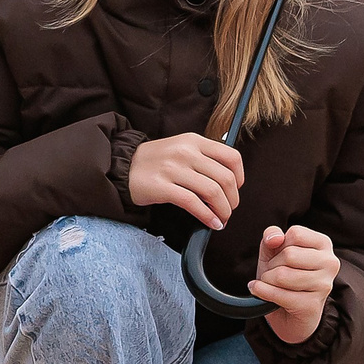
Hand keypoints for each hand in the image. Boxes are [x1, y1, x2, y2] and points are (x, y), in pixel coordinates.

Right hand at [125, 133, 242, 229]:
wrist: (123, 165)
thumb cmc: (155, 161)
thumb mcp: (181, 148)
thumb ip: (204, 158)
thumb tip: (230, 182)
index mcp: (194, 141)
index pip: (231, 157)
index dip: (240, 177)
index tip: (236, 190)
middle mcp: (185, 152)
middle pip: (225, 178)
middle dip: (233, 200)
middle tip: (229, 210)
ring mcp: (173, 168)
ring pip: (212, 192)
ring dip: (223, 210)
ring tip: (221, 218)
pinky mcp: (161, 186)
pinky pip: (193, 203)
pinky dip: (206, 216)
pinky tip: (210, 222)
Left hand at [251, 225, 337, 345]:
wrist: (288, 314)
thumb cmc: (283, 277)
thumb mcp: (273, 252)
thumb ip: (272, 236)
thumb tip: (275, 238)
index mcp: (323, 244)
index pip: (295, 234)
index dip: (279, 245)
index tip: (280, 256)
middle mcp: (330, 263)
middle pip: (289, 254)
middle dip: (272, 265)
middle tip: (274, 273)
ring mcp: (324, 285)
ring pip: (283, 275)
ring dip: (267, 280)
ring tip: (271, 283)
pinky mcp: (313, 305)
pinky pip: (279, 294)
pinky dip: (263, 293)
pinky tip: (261, 292)